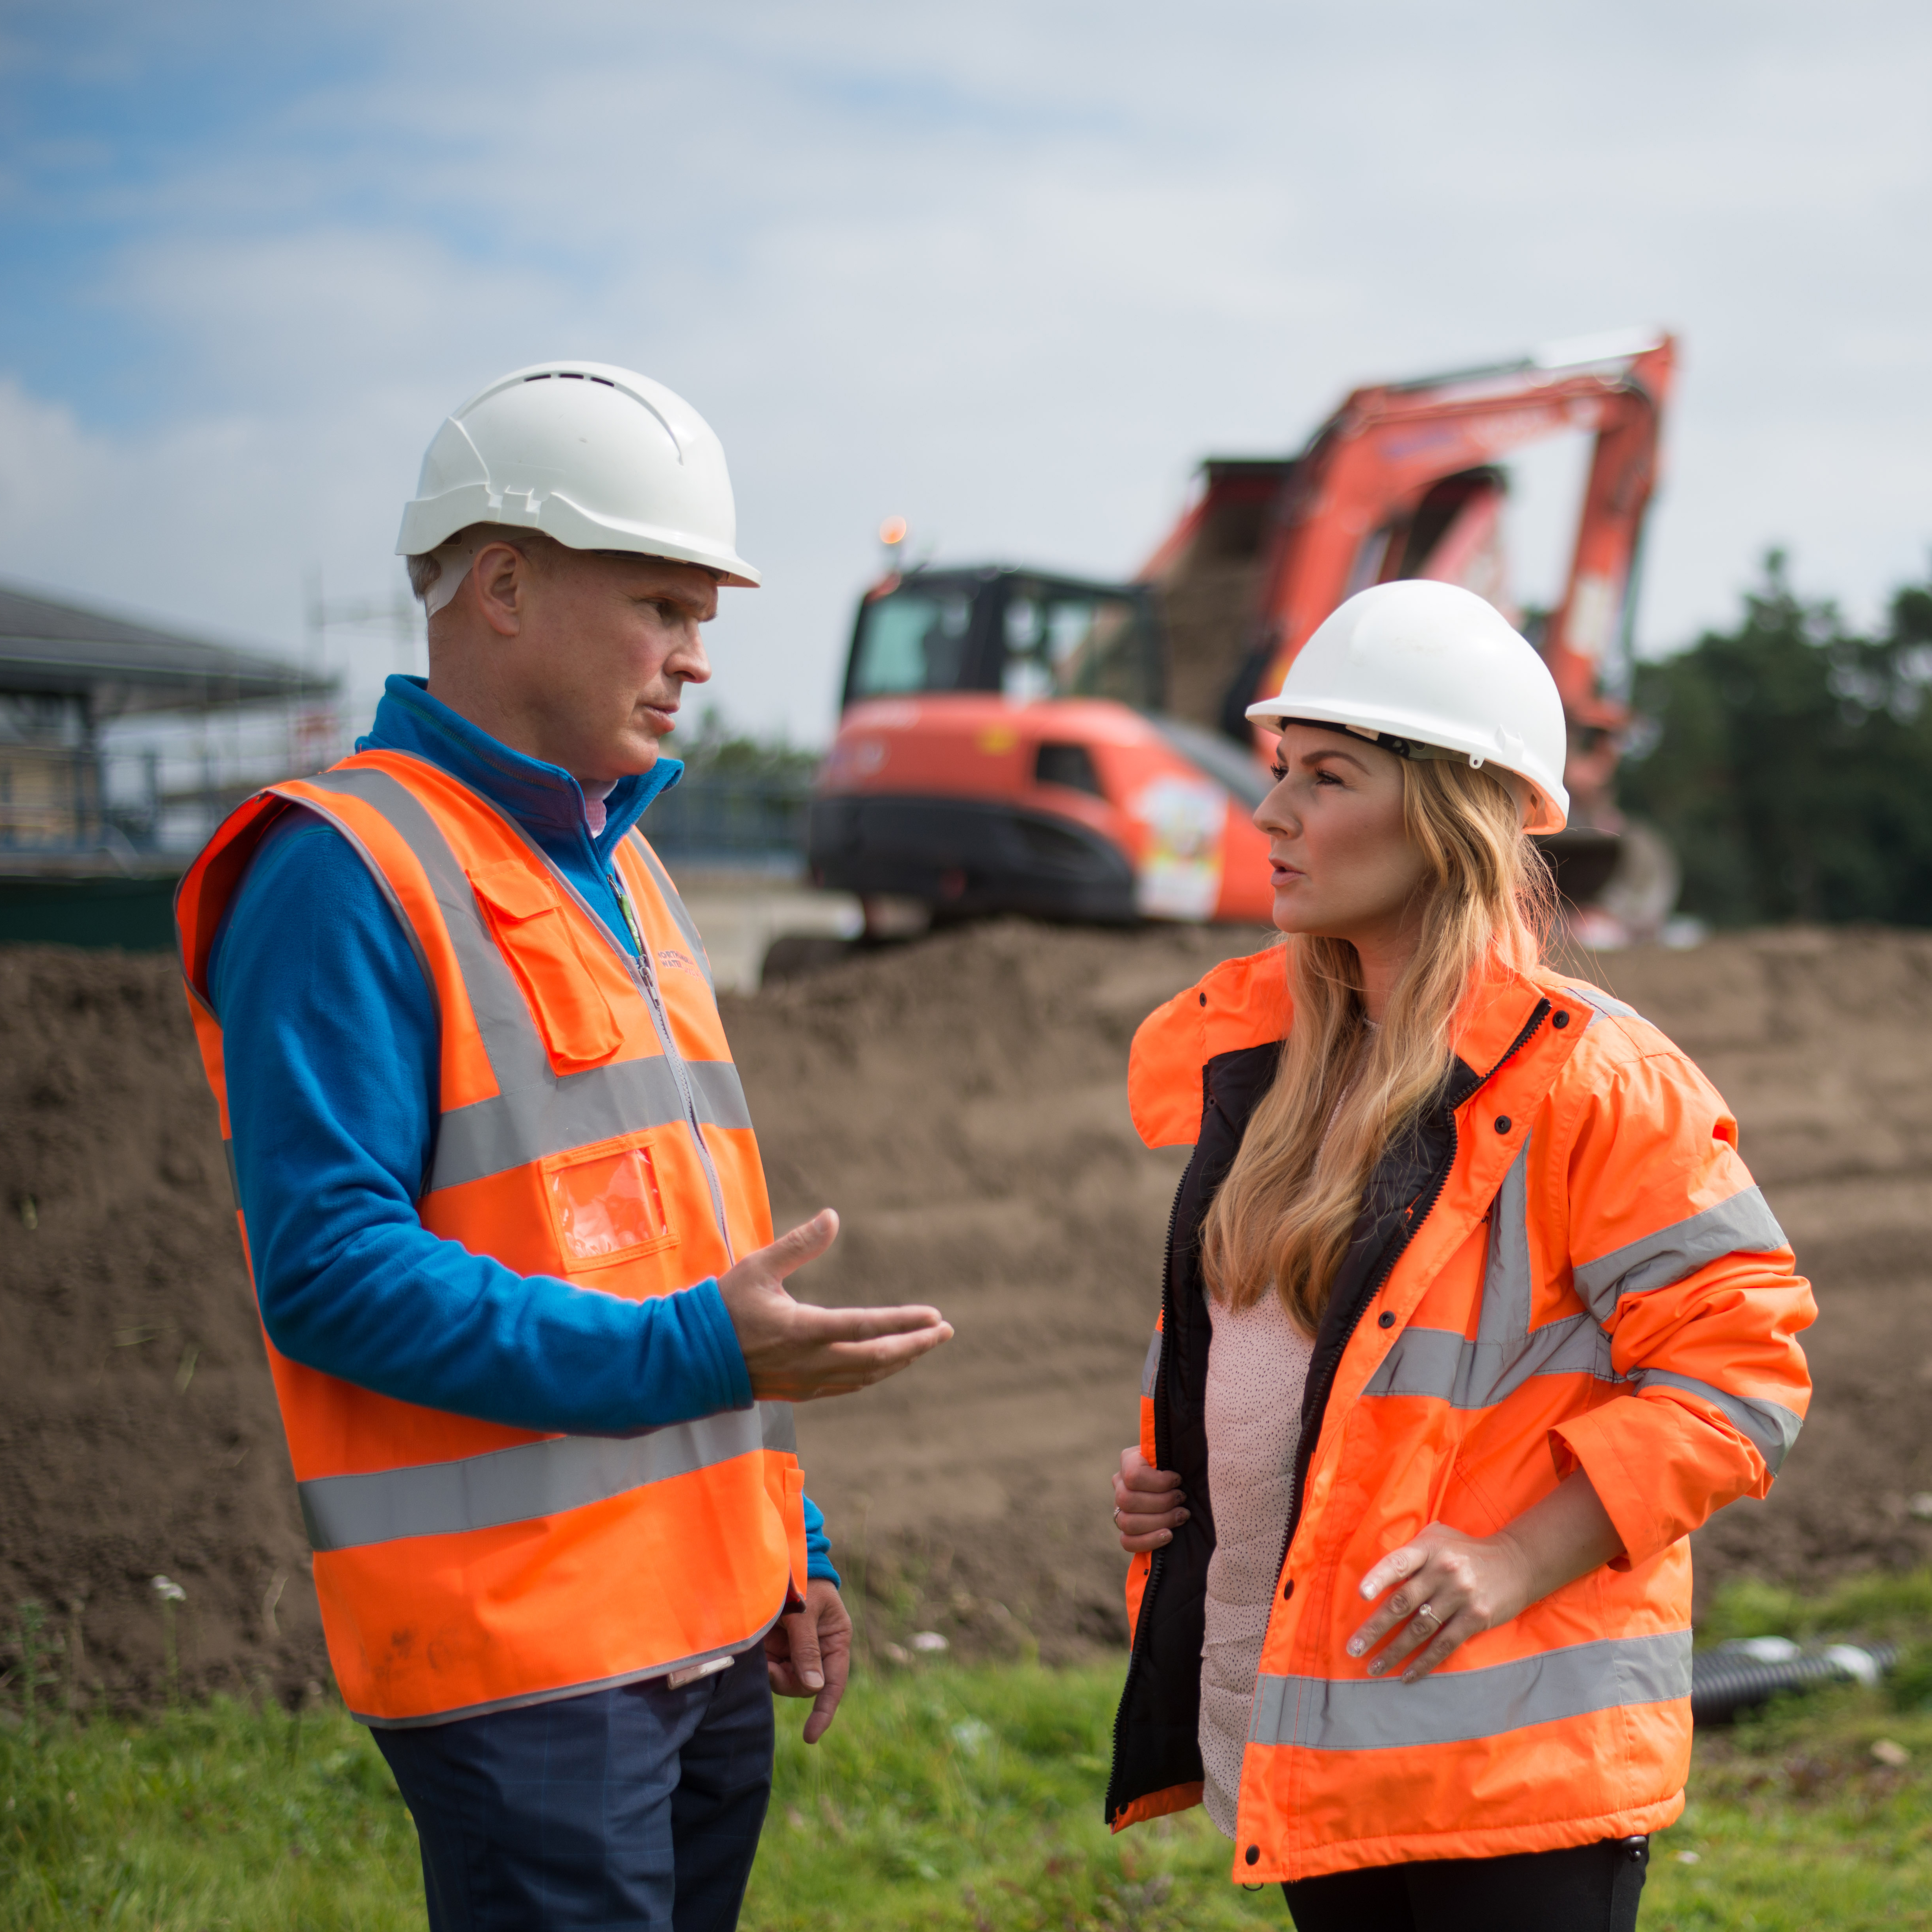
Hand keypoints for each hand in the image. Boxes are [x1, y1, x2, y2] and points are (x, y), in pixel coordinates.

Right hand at [718, 1211, 951, 1401]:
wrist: (689, 1359)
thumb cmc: (723, 1307)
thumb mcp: (758, 1267)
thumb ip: (798, 1244)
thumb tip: (833, 1216)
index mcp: (802, 1330)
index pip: (867, 1327)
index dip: (904, 1323)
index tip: (935, 1317)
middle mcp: (810, 1361)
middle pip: (878, 1359)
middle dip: (916, 1345)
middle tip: (946, 1332)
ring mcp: (806, 1381)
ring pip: (866, 1376)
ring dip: (900, 1361)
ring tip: (924, 1344)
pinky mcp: (800, 1393)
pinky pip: (849, 1386)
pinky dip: (874, 1374)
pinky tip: (885, 1364)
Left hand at [764, 1578, 850, 1743]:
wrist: (778, 1556)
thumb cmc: (800, 1579)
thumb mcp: (805, 1613)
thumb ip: (807, 1648)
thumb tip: (814, 1688)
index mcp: (835, 1640)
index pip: (833, 1683)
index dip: (823, 1711)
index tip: (810, 1737)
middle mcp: (818, 1649)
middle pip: (805, 1685)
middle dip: (787, 1681)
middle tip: (769, 1668)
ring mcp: (796, 1648)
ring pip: (785, 1679)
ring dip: (772, 1673)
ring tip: (762, 1650)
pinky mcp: (777, 1646)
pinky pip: (771, 1667)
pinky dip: (763, 1665)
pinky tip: (758, 1649)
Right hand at [1111, 1445, 1187, 1552]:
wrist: (1182, 1483)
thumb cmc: (1183, 1465)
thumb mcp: (1178, 1453)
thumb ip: (1176, 1450)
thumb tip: (1186, 1442)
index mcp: (1129, 1460)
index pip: (1133, 1475)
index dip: (1158, 1482)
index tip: (1178, 1480)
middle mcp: (1119, 1483)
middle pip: (1127, 1500)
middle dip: (1161, 1503)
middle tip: (1182, 1500)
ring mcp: (1119, 1507)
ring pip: (1126, 1522)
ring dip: (1158, 1521)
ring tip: (1181, 1516)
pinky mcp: (1126, 1530)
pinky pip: (1126, 1542)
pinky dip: (1149, 1541)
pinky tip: (1168, 1535)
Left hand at [1347, 1471, 1623, 1681]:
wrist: (1516, 1562)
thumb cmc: (1465, 1551)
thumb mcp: (1438, 1538)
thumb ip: (1411, 1554)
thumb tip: (1376, 1575)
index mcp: (1428, 1549)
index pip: (1397, 1563)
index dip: (1378, 1578)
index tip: (1361, 1595)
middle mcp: (1443, 1571)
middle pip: (1402, 1603)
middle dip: (1374, 1629)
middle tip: (1353, 1648)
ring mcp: (1460, 1595)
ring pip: (1419, 1629)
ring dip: (1394, 1652)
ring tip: (1374, 1667)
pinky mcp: (1475, 1617)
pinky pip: (1444, 1645)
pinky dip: (1424, 1663)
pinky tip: (1407, 1676)